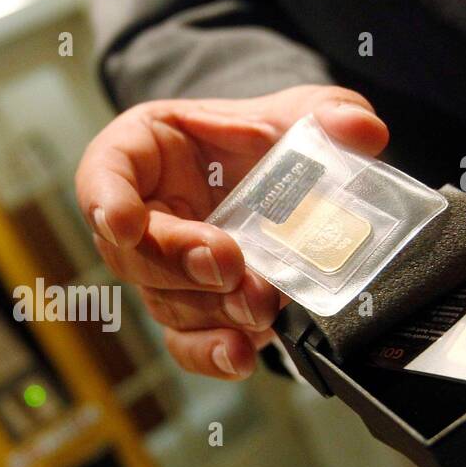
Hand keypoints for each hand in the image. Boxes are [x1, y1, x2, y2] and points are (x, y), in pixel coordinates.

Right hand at [75, 86, 387, 378]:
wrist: (274, 183)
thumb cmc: (258, 140)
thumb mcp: (295, 112)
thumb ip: (327, 113)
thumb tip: (362, 133)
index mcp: (142, 153)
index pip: (104, 172)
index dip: (106, 199)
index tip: (124, 223)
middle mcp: (141, 216)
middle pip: (133, 252)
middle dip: (178, 262)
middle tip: (226, 264)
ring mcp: (163, 272)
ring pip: (164, 301)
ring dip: (209, 309)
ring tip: (260, 304)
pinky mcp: (191, 312)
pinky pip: (186, 342)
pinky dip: (210, 353)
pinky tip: (238, 355)